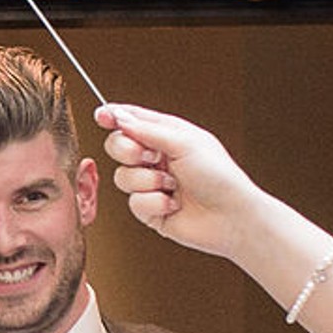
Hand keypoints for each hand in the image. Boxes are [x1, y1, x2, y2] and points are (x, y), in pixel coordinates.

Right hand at [94, 104, 268, 262]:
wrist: (231, 217)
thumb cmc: (218, 175)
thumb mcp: (183, 142)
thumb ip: (146, 129)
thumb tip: (117, 115)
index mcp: (168, 135)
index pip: (132, 120)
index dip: (114, 116)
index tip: (101, 115)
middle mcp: (157, 158)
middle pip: (118, 146)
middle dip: (128, 151)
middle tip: (150, 157)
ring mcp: (152, 184)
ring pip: (122, 177)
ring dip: (146, 181)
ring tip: (172, 186)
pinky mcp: (150, 210)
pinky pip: (133, 203)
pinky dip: (153, 203)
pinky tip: (173, 205)